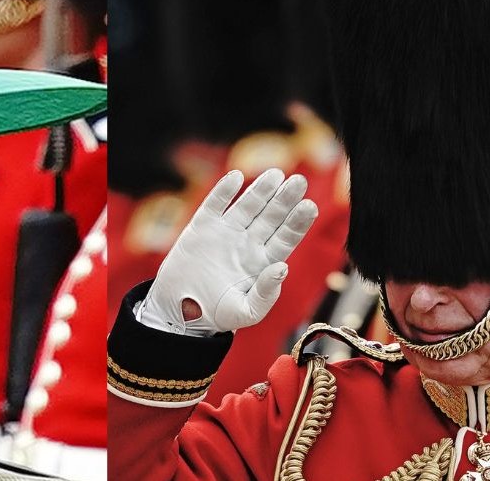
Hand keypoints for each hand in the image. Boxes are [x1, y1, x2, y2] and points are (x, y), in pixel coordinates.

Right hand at [136, 169, 317, 335]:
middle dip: (285, 199)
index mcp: (264, 262)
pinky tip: (236, 177)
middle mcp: (249, 242)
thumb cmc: (217, 315)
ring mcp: (226, 232)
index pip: (286, 237)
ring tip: (275, 174)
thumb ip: (266, 294)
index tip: (310, 206)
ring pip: (248, 205)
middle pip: (272, 216)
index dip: (298, 222)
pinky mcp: (202, 227)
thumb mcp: (246, 312)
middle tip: (299, 181)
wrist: (180, 311)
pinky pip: (215, 204)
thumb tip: (283, 267)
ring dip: (261, 189)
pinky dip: (224, 191)